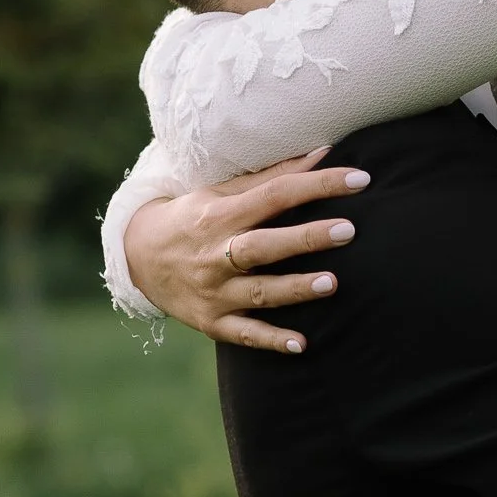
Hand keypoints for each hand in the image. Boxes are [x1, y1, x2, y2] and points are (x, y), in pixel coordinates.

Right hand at [120, 152, 367, 352]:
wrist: (137, 258)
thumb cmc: (192, 218)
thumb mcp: (220, 193)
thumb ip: (272, 177)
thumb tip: (325, 152)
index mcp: (221, 215)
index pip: (275, 195)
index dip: (317, 185)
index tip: (359, 180)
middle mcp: (216, 253)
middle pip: (264, 245)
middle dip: (306, 238)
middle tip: (349, 230)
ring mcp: (214, 290)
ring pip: (259, 291)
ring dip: (295, 289)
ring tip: (332, 283)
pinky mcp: (212, 321)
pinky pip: (244, 333)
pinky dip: (271, 340)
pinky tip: (301, 344)